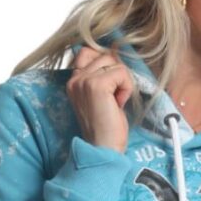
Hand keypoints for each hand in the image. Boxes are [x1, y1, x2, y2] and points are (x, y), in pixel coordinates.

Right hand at [67, 40, 134, 154]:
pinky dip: (126, 88)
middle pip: (105, 56)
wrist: (103, 149)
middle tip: (113, 100)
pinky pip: (122, 72)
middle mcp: (75, 79)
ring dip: (122, 82)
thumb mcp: (101, 96)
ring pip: (114, 62)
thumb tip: (115, 53)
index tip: (109, 90)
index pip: (89, 51)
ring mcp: (84, 81)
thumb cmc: (106, 127)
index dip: (106, 66)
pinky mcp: (96, 85)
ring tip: (115, 102)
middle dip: (117, 76)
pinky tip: (118, 104)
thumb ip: (101, 75)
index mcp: (73, 81)